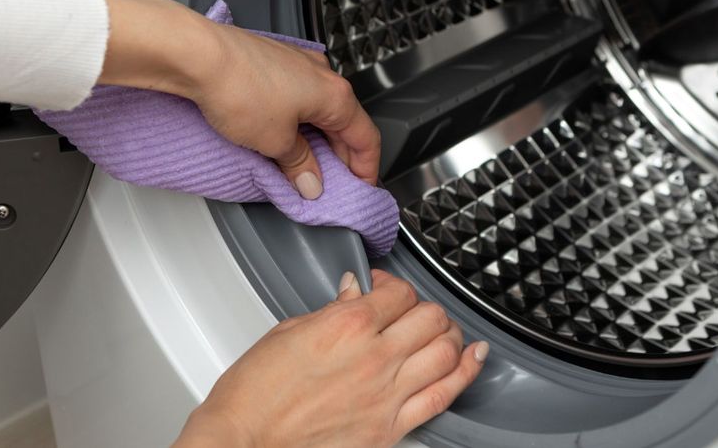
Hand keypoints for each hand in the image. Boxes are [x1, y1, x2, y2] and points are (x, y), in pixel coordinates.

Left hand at [97, 0, 380, 196]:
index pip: (366, 137)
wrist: (197, 54)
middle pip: (344, 122)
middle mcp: (320, 73)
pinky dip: (295, 120)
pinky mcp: (271, 61)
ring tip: (300, 165)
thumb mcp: (274, 141)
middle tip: (331, 184)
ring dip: (314, 138)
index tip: (362, 188)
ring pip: (318, 108)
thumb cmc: (239, 88)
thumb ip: (298, 164)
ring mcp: (295, 63)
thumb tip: (310, 181)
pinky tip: (279, 136)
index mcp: (334, 94)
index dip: (367, 168)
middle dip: (340, 156)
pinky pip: (295, 97)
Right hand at [173, 270, 488, 447]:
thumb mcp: (287, 333)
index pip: (397, 292)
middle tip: (410, 311)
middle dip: (423, 307)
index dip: (393, 286)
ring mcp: (386, 395)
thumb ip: (330, 311)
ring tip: (443, 330)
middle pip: (429, 317)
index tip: (382, 289)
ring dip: (449, 334)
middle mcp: (373, 357)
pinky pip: (443, 394)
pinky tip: (473, 356)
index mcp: (344, 326)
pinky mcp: (391, 428)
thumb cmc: (253, 394)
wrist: (243, 443)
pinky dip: (465, 372)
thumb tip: (353, 293)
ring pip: (445, 350)